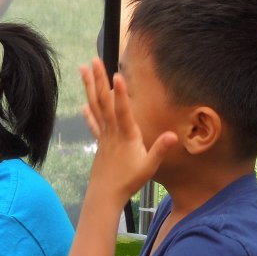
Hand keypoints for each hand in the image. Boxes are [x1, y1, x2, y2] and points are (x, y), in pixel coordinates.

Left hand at [80, 58, 176, 205]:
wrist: (105, 195)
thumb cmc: (129, 181)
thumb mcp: (149, 167)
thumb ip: (160, 149)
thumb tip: (173, 135)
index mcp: (126, 135)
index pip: (123, 110)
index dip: (121, 93)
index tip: (117, 75)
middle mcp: (112, 131)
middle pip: (104, 102)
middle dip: (99, 80)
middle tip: (94, 60)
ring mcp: (103, 135)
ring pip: (95, 107)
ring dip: (89, 87)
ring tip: (83, 69)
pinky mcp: (99, 142)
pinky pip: (94, 123)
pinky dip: (89, 112)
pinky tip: (83, 103)